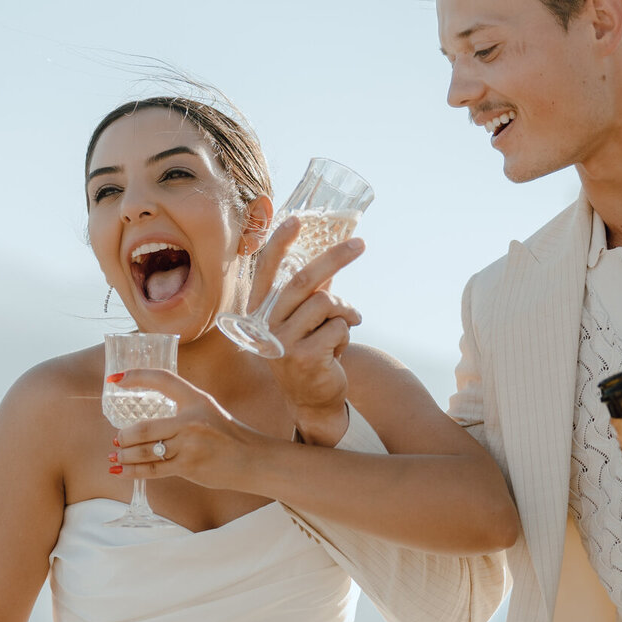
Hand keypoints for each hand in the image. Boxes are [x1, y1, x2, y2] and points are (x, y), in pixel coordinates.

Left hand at [110, 367, 258, 489]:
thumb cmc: (229, 436)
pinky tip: (120, 471)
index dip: (137, 376)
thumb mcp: (208, 411)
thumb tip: (149, 424)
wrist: (253, 459)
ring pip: (145, 451)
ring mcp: (189, 445)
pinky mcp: (188, 467)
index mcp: (196, 400)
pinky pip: (154, 469)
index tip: (115, 379)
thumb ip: (182, 411)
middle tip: (117, 440)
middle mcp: (191, 420)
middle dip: (123, 437)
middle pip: (143, 428)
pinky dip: (133, 471)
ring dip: (124, 455)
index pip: (162, 379)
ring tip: (115, 456)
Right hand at [250, 216, 365, 445]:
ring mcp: (282, 342)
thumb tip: (333, 255)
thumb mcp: (304, 320)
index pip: (267, 270)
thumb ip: (312, 292)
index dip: (280, 243)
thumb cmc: (309, 352)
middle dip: (336, 258)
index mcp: (261, 310)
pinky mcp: (304, 357)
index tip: (296, 220)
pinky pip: (338, 328)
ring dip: (345, 313)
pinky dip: (346, 335)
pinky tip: (336, 353)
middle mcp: (266, 324)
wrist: (311, 401)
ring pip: (327, 304)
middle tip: (360, 244)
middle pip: (305, 280)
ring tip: (344, 327)